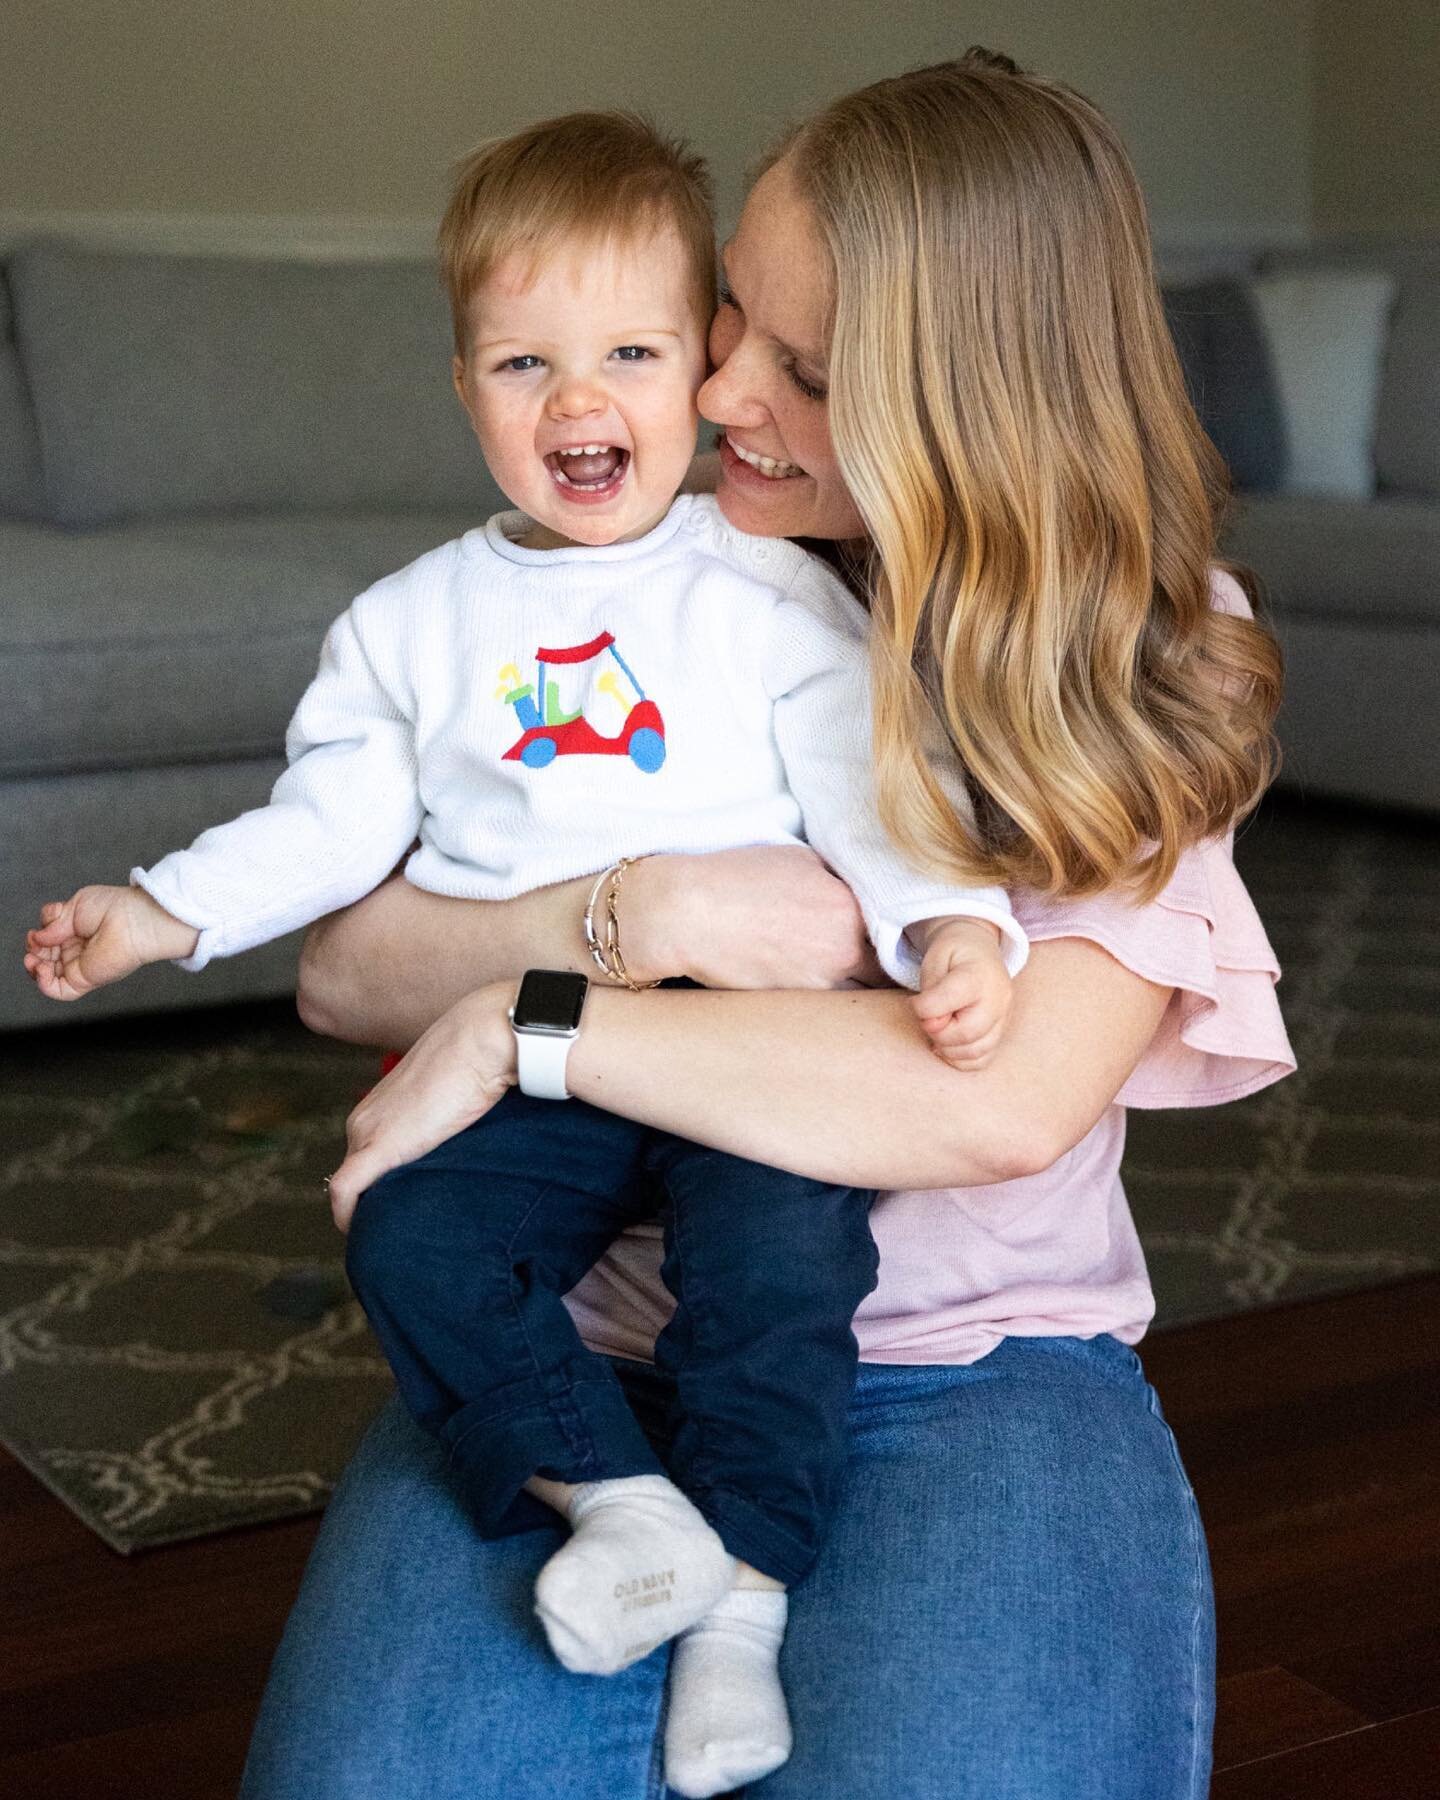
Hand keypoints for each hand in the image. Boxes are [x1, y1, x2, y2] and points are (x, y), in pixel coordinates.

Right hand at [23, 885, 199, 1000]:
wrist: (133, 920)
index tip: (36, 932)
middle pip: (44, 958)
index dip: (36, 938)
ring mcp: (80, 966)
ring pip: (48, 976)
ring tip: (34, 958)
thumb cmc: (114, 908)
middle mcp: (77, 950)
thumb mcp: (74, 907)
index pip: (47, 940)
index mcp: (76, 932)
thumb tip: (37, 938)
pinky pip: (58, 991)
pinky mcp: (84, 980)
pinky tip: (41, 969)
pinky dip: (43, 984)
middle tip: (35, 944)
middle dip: (33, 952)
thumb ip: (53, 924)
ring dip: (34, 969)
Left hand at [327, 980, 518, 1231]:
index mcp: (378, 1109)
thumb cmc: (477, 1061)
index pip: (367, 1160)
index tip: (402, 1209)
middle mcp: (363, 1120)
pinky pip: (346, 1191)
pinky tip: (361, 1234)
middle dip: (373, 1205)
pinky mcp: (379, 1145)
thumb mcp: (453, 1098)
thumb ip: (442, 1123)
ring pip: (352, 1187)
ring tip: (393, 1236)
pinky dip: (347, 1216)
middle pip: (358, 1177)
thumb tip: (459, 1143)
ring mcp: (367, 1131)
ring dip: (367, 1212)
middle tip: (399, 1231)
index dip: (380, 1189)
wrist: (482, 1039)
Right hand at [630, 847, 886, 988]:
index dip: (898, 941)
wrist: (685, 913)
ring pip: (862, 1001)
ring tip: (853, 990)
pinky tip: (820, 1001)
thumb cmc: (735, 878)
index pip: (899, 935)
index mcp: (851, 908)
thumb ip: (839, 881)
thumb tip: (857, 891)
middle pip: (887, 975)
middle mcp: (845, 950)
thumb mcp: (799, 860)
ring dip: (860, 995)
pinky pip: (828, 1013)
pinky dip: (830, 1011)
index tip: (896, 945)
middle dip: (886, 973)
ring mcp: (820, 984)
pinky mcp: (793, 1008)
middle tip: (883, 974)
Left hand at [911, 918, 1013, 1069]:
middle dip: (937, 1032)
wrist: (978, 949)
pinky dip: (960, 1058)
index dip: (922, 1008)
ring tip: (937, 1028)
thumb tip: (933, 1025)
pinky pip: (982, 1059)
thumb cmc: (952, 954)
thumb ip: (931, 992)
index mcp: (979, 974)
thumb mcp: (934, 959)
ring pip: (976, 1051)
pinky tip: (947, 1043)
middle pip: (967, 1033)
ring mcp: (1004, 1018)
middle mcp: (998, 999)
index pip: (948, 1001)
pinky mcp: (1001, 1033)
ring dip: (947, 1048)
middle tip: (928, 1018)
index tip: (915, 1002)